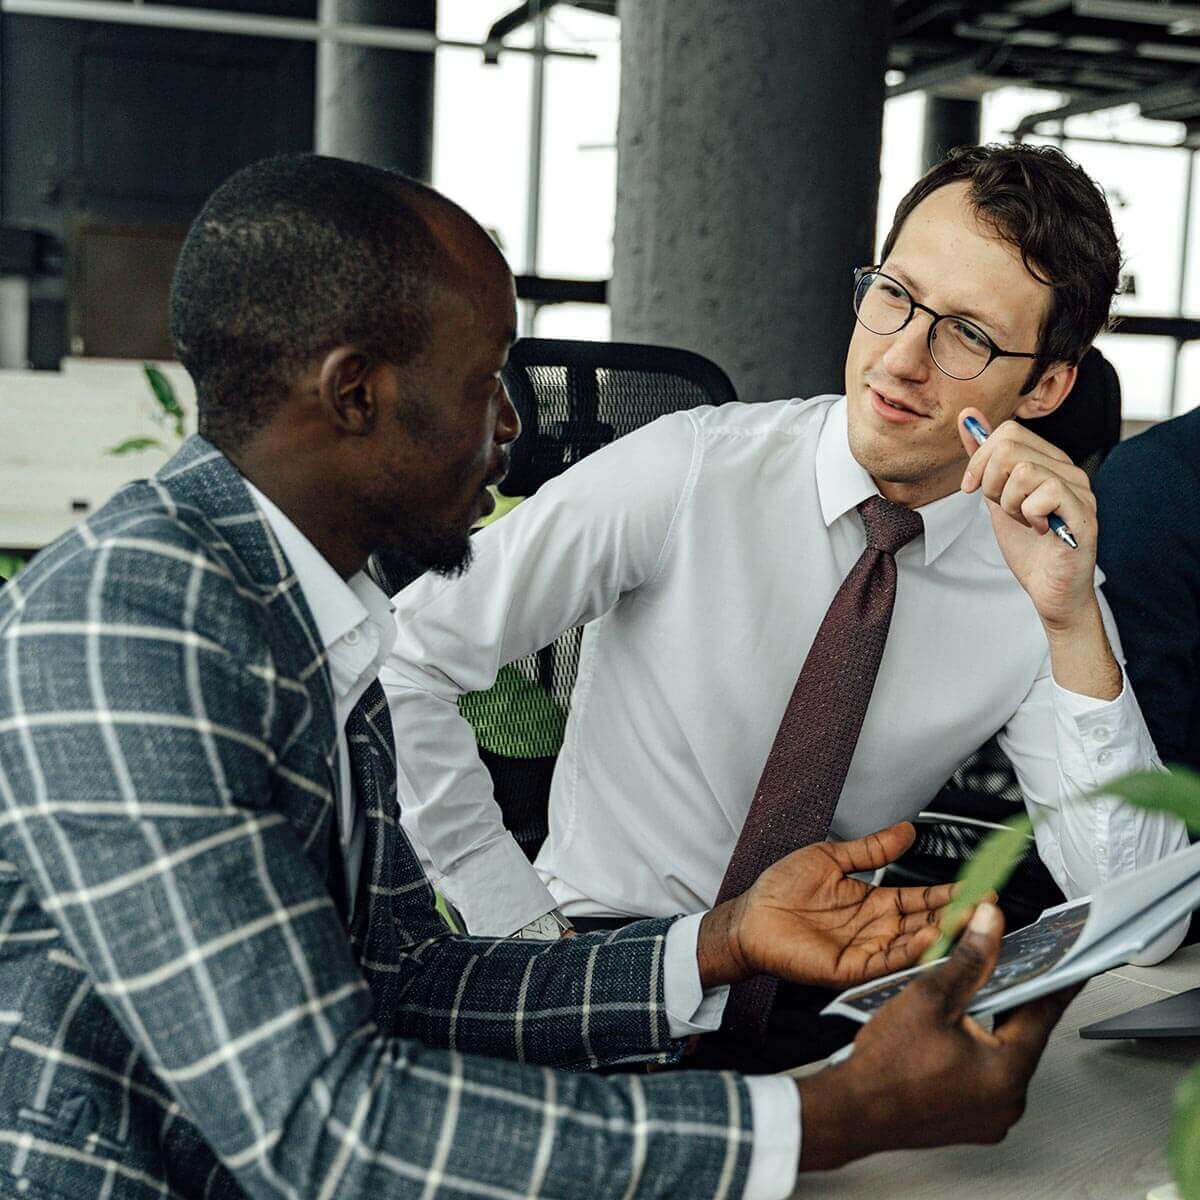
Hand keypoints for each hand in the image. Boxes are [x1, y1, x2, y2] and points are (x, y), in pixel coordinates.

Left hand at [697, 822, 956, 989]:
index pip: (922, 899)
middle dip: (958, 915)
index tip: (979, 884)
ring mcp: (866, 950)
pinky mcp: (850, 969)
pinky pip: (886, 961)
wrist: (748, 916)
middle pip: (926, 923)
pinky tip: (928, 936)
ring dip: (942, 933)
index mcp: (874, 903)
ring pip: (913, 944)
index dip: (950, 893)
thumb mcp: (832, 858)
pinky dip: (909, 950)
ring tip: (969, 919)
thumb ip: (871, 849)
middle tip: (988, 905)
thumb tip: (906, 831)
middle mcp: (875, 929)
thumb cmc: (781, 889)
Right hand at [797, 903, 1078, 1170]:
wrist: (853, 1110)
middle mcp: (1007, 1101)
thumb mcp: (928, 998)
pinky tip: (956, 1033)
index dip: (1055, 980)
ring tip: (975, 997)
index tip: (1070, 963)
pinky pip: (986, 1078)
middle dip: (1015, 999)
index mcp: (1006, 1071)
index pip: (1044, 1013)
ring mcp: (991, 1117)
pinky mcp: (972, 1122)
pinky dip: (978, 1051)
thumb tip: (990, 926)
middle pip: (1023, 1034)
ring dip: (994, 1025)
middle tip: (1011, 968)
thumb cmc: (885, 1066)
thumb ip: (968, 960)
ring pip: (1003, 1056)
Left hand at [957, 410, 1097, 633]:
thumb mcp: (995, 496)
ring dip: (1009, 503)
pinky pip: (1043, 493)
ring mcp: (1079, 488)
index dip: (979, 459)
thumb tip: (967, 416)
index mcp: (1048, 461)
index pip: (1007, 432)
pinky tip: (1040, 530)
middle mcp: (1067, 468)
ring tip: (1024, 521)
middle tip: (1003, 508)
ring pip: (1023, 470)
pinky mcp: (1083, 512)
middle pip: (1010, 446)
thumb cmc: (1028, 546)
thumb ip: (984, 458)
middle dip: (990, 483)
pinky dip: (1028, 516)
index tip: (972, 489)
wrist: (1050, 589)